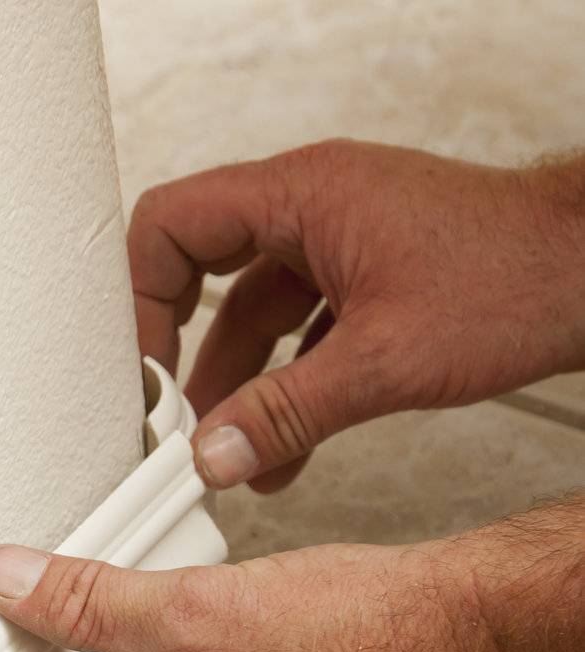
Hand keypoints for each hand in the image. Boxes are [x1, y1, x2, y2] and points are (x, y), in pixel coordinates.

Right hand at [128, 141, 584, 491]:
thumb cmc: (512, 279)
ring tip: (229, 454)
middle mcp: (315, 209)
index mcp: (301, 196)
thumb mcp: (382, 362)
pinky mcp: (372, 280)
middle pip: (206, 275)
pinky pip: (303, 333)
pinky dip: (286, 388)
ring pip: (257, 315)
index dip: (141, 300)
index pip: (172, 226)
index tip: (142, 371)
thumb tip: (216, 453)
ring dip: (241, 388)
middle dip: (189, 358)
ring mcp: (344, 243)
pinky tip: (283, 447)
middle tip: (173, 419)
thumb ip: (286, 412)